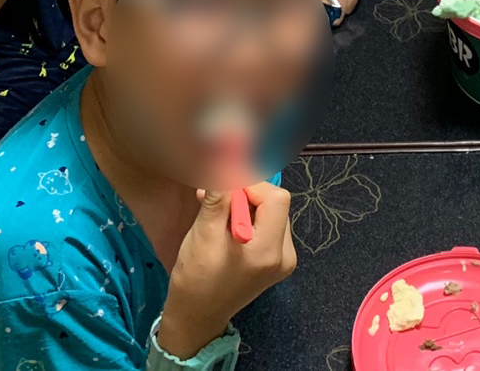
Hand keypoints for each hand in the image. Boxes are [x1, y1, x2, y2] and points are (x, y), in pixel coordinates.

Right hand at [158, 183, 296, 357]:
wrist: (196, 317)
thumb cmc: (195, 278)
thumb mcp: (203, 234)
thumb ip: (220, 197)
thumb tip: (228, 162)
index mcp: (269, 251)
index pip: (275, 198)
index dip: (251, 186)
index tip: (225, 188)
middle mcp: (284, 255)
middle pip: (276, 204)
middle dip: (247, 196)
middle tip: (216, 200)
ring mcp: (283, 260)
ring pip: (272, 213)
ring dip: (247, 207)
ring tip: (219, 218)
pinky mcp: (278, 262)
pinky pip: (270, 227)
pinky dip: (251, 220)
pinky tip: (229, 229)